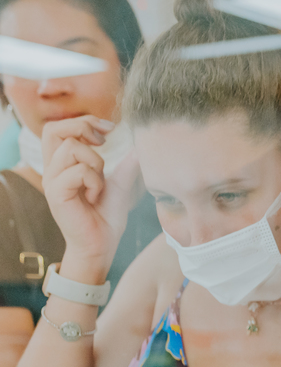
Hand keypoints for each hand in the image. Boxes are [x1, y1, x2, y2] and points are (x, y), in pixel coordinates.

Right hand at [41, 116, 141, 274]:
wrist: (102, 244)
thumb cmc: (106, 216)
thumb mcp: (120, 184)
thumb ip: (127, 164)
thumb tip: (141, 145)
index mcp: (62, 163)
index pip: (58, 128)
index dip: (83, 121)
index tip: (109, 130)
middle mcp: (52, 169)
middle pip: (54, 130)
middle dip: (82, 128)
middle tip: (104, 142)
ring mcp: (52, 180)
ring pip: (71, 149)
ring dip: (96, 163)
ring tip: (100, 184)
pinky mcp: (56, 193)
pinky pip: (77, 171)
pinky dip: (94, 181)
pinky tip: (95, 196)